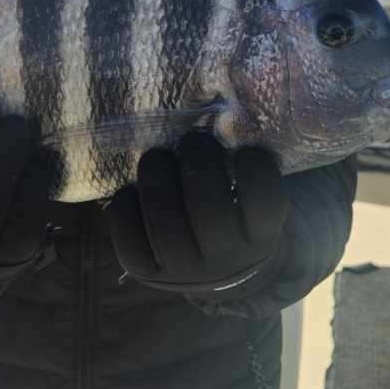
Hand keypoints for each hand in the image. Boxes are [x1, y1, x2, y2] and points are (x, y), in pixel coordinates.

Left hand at [106, 133, 287, 296]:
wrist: (220, 272)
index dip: (254, 166)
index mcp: (261, 238)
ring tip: (157, 156)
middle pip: (208, 209)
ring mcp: (185, 271)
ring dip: (157, 178)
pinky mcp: (147, 273)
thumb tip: (237, 115)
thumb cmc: (240, 215)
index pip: (264, 202)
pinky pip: (129, 242)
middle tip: (194, 140)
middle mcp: (225, 260)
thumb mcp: (257, 199)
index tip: (246, 147)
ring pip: (165, 223)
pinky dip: (125, 208)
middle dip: (197, 161)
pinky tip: (132, 190)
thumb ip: (252, 167)